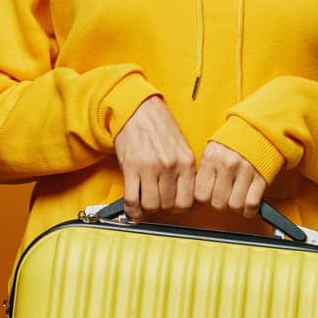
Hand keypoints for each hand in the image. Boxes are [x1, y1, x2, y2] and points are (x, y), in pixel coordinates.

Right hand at [113, 95, 194, 219]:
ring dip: (146, 208)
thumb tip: (182, 196)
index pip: (187, 201)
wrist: (137, 108)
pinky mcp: (131, 167)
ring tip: (144, 202)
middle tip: (156, 201)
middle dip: (161, 207)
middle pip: (168, 205)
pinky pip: (132, 199)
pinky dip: (131, 209)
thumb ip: (183, 171)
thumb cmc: (158, 125)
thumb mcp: (180, 147)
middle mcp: (170, 165)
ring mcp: (150, 167)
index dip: (178, 208)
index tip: (172, 206)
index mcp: (185, 161)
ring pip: (150, 205)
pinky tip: (132, 207)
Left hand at [193, 141, 267, 218]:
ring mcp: (245, 171)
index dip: (205, 197)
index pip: (200, 194)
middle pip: (217, 203)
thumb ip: (204, 170)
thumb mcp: (212, 150)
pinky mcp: (261, 178)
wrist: (257, 128)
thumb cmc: (233, 141)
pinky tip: (246, 203)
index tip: (208, 194)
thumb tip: (196, 193)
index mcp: (211, 157)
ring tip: (235, 197)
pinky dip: (249, 209)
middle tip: (223, 195)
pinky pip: (251, 204)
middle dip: (219, 203)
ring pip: (234, 206)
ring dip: (234, 206)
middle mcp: (227, 164)